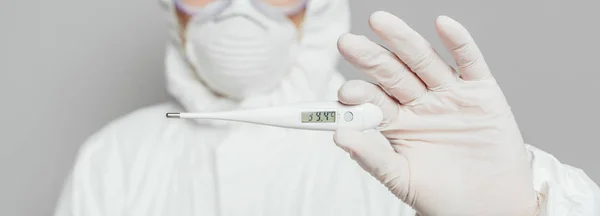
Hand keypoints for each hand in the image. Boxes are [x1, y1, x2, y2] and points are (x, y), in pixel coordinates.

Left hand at [334, 12, 537, 215]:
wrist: (491, 208)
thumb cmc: (443, 196)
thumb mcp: (401, 179)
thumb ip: (372, 157)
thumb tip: (339, 136)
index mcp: (398, 123)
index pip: (372, 100)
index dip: (359, 94)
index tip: (344, 94)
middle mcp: (420, 103)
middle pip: (392, 73)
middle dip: (370, 57)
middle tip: (347, 43)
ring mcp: (450, 94)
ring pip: (423, 61)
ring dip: (403, 40)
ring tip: (380, 22)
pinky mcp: (481, 92)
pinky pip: (469, 62)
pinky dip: (458, 42)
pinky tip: (443, 25)